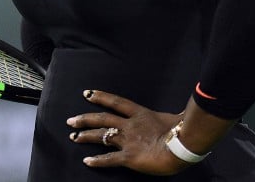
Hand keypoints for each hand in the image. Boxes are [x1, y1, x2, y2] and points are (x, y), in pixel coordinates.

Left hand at [66, 89, 188, 174]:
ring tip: (73, 137)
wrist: (183, 146)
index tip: (87, 94)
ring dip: (85, 136)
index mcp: (141, 114)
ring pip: (101, 136)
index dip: (100, 97)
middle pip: (102, 119)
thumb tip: (181, 116)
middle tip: (71, 120)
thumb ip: (170, 117)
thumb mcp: (175, 118)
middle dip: (85, 119)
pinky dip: (97, 160)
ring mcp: (128, 140)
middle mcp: (130, 125)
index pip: (116, 102)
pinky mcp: (129, 157)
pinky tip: (87, 161)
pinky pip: (109, 158)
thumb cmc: (183, 131)